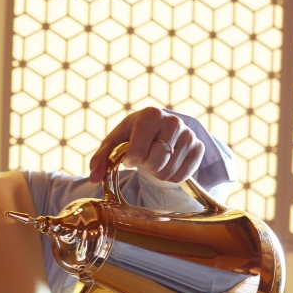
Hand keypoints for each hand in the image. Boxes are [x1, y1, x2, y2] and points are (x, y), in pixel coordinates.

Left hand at [88, 107, 204, 183]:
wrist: (158, 128)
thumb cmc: (132, 136)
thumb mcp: (114, 143)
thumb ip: (100, 159)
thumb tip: (94, 178)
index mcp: (150, 115)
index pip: (138, 152)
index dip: (131, 160)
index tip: (130, 157)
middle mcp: (173, 121)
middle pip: (156, 163)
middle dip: (146, 166)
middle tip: (145, 158)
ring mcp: (189, 135)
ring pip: (168, 172)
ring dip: (157, 173)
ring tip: (156, 159)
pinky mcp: (199, 148)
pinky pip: (181, 176)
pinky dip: (170, 176)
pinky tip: (167, 163)